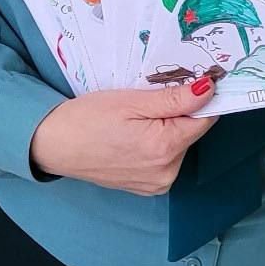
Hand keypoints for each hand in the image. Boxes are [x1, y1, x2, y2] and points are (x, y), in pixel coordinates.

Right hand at [29, 80, 217, 194]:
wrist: (55, 144)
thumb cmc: (89, 118)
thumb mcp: (133, 100)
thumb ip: (174, 99)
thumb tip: (209, 90)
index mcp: (165, 148)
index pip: (205, 118)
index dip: (202, 96)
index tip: (195, 78)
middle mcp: (166, 172)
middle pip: (191, 131)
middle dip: (179, 110)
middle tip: (150, 95)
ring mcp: (157, 183)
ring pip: (179, 143)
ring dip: (168, 126)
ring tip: (138, 115)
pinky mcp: (147, 187)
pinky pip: (165, 157)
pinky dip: (158, 141)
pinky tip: (135, 131)